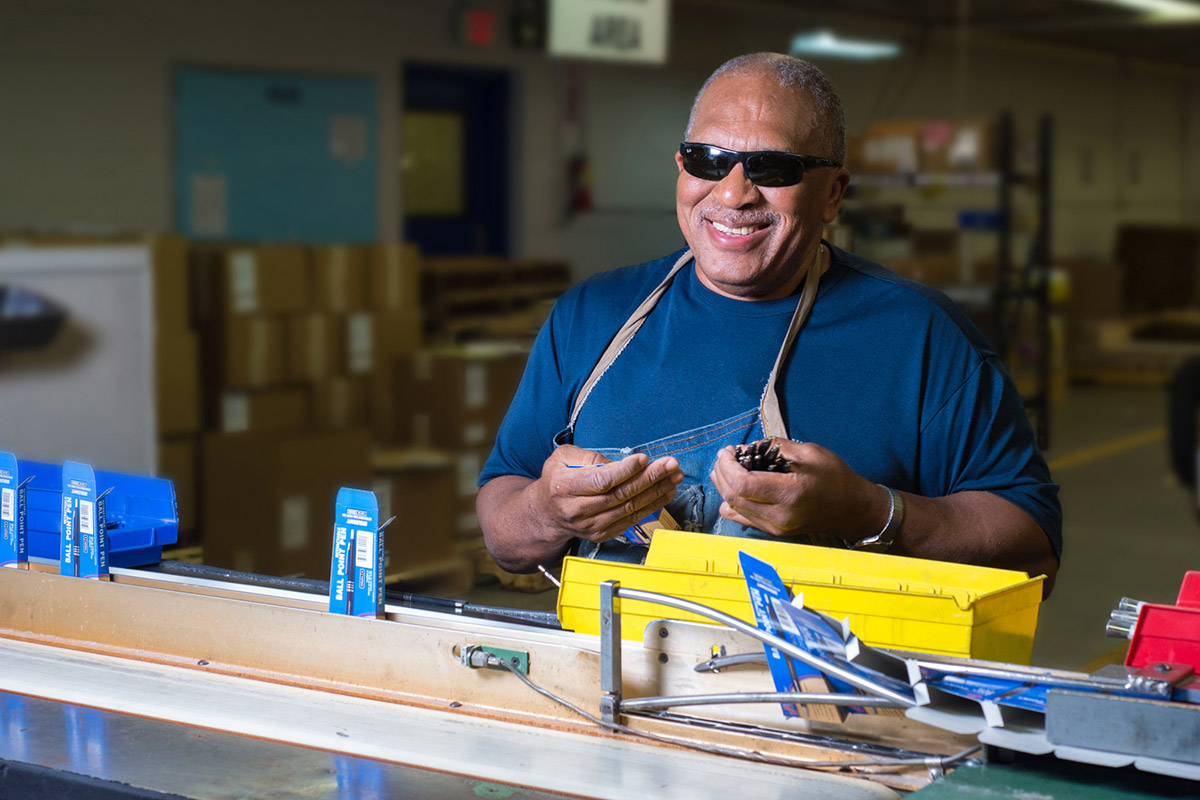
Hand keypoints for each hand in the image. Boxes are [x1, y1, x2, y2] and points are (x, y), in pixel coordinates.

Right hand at [536, 445, 683, 544]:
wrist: (546, 513)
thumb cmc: (557, 479)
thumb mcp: (562, 458)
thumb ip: (588, 456)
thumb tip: (619, 463)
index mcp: (564, 487)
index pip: (600, 480)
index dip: (625, 470)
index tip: (644, 459)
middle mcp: (576, 510)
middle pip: (620, 494)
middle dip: (650, 478)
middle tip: (671, 465)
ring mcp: (590, 525)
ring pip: (629, 508)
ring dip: (656, 492)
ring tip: (675, 476)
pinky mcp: (602, 534)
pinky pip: (631, 519)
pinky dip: (651, 506)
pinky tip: (665, 492)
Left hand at [710, 439, 885, 540]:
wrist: (852, 509)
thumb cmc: (835, 478)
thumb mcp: (810, 453)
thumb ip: (776, 448)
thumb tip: (748, 448)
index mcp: (790, 493)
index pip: (743, 484)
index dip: (727, 466)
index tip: (728, 451)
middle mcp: (780, 515)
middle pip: (734, 496)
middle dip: (722, 473)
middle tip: (725, 456)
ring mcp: (776, 527)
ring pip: (735, 508)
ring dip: (723, 486)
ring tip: (724, 467)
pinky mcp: (774, 532)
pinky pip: (743, 519)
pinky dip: (731, 503)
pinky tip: (728, 490)